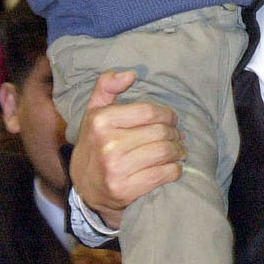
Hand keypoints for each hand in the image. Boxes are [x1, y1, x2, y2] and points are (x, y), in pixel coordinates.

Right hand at [70, 69, 184, 229]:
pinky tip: (174, 167)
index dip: (167, 114)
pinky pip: (163, 175)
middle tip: (178, 136)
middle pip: (160, 133)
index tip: (172, 119)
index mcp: (101, 121)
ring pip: (164, 153)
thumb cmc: (95, 143)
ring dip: (178, 151)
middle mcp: (108, 144)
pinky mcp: (125, 190)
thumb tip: (131, 74)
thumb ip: (107, 85)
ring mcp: (116, 169)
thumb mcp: (94, 111)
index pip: (149, 111)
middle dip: (175, 134)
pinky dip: (175, 170)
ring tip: (180, 150)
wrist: (84, 186)